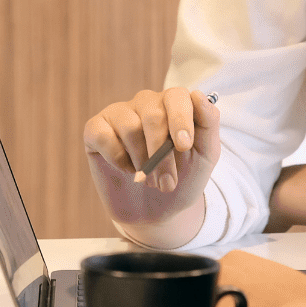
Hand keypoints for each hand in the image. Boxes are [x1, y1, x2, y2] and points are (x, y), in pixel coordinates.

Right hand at [83, 87, 219, 230]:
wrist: (156, 211)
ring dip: (142, 162)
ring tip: (148, 180)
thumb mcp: (205, 155)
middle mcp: (146, 103)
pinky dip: (116, 157)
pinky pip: (102, 134)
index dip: (180, 119)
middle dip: (162, 155)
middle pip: (153, 116)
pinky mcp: (96, 129)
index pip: (177, 96)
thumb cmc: (183, 177)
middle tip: (167, 183)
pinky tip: (126, 169)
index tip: (184, 147)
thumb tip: (198, 95)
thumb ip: (208, 123)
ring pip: (130, 127)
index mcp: (174, 104)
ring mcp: (120, 114)